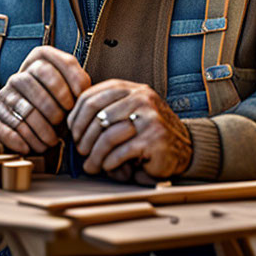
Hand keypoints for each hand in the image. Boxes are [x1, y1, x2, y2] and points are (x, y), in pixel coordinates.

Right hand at [0, 46, 90, 154]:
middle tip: (61, 123)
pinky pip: (8, 127)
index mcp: (37, 68)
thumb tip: (87, 95)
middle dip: (53, 105)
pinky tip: (30, 147)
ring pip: (24, 107)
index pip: (56, 61)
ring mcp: (2, 96)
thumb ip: (77, 90)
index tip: (78, 100)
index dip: (72, 79)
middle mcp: (17, 77)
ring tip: (50, 141)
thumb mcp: (63, 98)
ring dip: (40, 128)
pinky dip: (21, 140)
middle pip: (36, 80)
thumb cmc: (48, 114)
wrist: (10, 129)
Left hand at [67, 79, 190, 178]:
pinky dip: (110, 162)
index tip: (72, 132)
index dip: (76, 116)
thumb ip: (105, 110)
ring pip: (107, 136)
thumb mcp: (127, 112)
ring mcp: (149, 117)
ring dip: (94, 155)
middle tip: (80, 151)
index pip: (91, 97)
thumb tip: (71, 125)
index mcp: (129, 88)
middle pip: (96, 116)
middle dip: (83, 138)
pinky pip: (121, 152)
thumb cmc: (148, 132)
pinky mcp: (154, 139)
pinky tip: (108, 167)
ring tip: (91, 165)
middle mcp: (140, 98)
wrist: (185, 147)